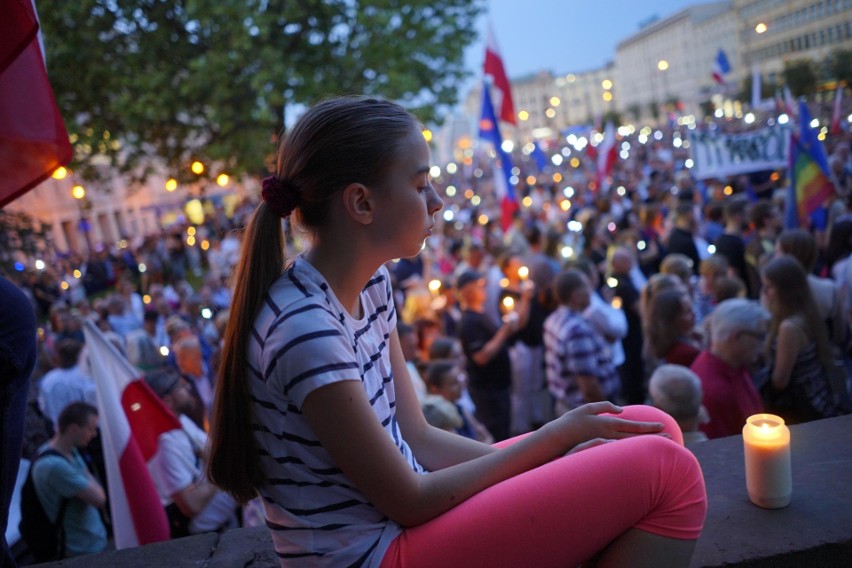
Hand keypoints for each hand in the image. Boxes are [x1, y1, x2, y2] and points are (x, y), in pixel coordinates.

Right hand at [545, 401, 664, 452]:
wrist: (555, 440)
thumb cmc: (569, 422)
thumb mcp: (586, 408)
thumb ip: (604, 407)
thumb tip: (620, 410)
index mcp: (607, 423)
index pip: (633, 426)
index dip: (649, 427)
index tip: (663, 427)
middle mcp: (609, 436)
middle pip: (637, 438)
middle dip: (654, 438)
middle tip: (671, 439)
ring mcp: (605, 446)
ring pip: (630, 448)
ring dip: (646, 447)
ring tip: (660, 448)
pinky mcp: (600, 454)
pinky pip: (620, 454)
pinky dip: (632, 454)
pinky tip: (639, 456)